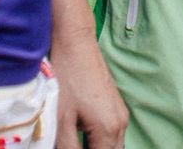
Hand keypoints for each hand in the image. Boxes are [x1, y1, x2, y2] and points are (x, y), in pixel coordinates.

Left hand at [50, 24, 127, 148]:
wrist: (76, 43)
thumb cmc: (67, 78)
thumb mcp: (61, 120)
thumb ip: (69, 148)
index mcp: (108, 130)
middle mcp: (121, 123)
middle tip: (75, 147)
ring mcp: (120, 113)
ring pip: (114, 146)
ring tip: (78, 144)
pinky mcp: (116, 105)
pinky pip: (113, 134)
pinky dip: (101, 142)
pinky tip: (84, 139)